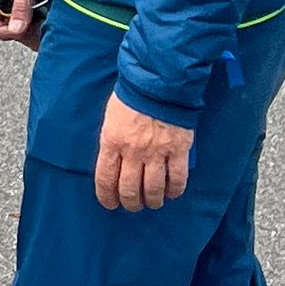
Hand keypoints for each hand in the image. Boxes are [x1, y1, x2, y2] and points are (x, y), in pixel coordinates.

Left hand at [95, 97, 193, 211]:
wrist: (160, 81)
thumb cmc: (132, 95)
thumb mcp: (111, 118)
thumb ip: (112, 141)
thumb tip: (114, 162)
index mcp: (112, 142)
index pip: (105, 179)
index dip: (107, 197)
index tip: (110, 204)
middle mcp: (133, 152)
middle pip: (130, 190)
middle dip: (131, 203)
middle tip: (133, 205)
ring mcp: (157, 152)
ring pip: (154, 189)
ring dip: (153, 201)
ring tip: (153, 202)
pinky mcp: (178, 149)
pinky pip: (177, 179)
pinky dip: (175, 190)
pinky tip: (172, 193)